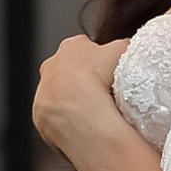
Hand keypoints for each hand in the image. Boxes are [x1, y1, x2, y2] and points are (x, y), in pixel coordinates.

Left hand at [31, 33, 129, 161]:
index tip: (109, 72)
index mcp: (70, 46)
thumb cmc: (98, 74)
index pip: (84, 48)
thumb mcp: (122, 50)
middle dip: (82, 80)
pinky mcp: (40, 115)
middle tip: (101, 93)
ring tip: (92, 112)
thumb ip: (125, 45)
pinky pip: (55, 117)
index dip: (99, 60)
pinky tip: (83, 125)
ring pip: (59, 94)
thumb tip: (130, 47)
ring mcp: (43, 91)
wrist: (78, 108)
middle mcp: (50, 65)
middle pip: (68, 70)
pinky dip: (67, 121)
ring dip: (72, 101)